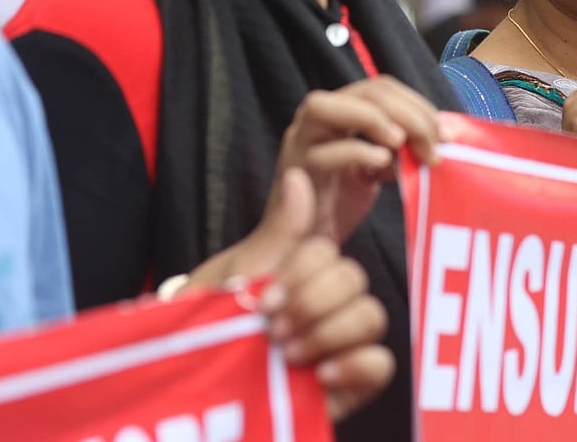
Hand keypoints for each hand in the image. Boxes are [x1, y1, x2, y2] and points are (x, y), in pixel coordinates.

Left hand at [183, 168, 394, 421]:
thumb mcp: (237, 284)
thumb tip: (298, 176)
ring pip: (372, 315)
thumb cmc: (210, 341)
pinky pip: (382, 363)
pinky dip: (355, 365)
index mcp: (300, 278)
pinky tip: (320, 376)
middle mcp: (325, 306)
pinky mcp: (351, 384)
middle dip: (313, 302)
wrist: (194, 401)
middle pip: (354, 278)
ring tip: (290, 355)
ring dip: (330, 332)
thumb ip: (278, 235)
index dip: (302, 272)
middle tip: (273, 331)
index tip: (264, 300)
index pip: (327, 253)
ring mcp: (341, 345)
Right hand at [275, 76, 445, 241]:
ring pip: (322, 107)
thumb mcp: (378, 169)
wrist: (308, 247)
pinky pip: (321, 154)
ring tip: (402, 142)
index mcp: (340, 112)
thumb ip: (400, 149)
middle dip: (406, 113)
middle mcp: (316, 120)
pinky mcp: (294, 174)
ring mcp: (300, 143)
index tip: (445, 134)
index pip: (381, 88)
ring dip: (372, 118)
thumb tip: (440, 138)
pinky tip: (382, 163)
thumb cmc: (341, 204)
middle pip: (362, 91)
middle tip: (432, 144)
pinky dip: (356, 152)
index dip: (417, 104)